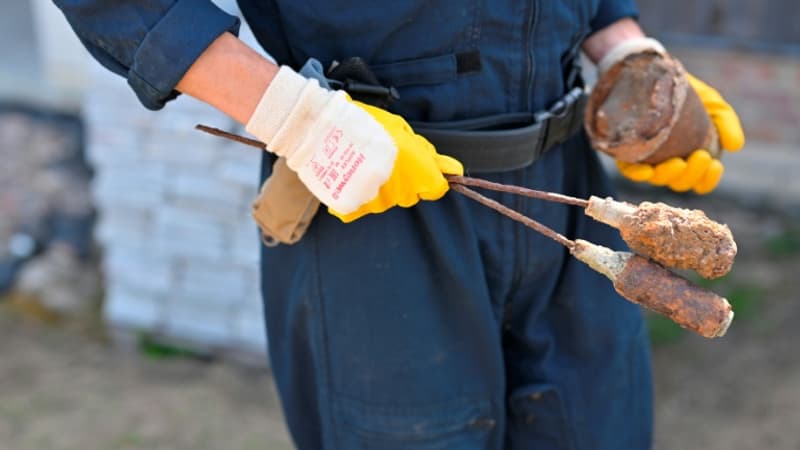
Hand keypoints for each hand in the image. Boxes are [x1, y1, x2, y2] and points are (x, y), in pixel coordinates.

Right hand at [245, 66, 462, 222]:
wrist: (318, 128)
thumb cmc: (360, 121)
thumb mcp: (398, 129)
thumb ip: (426, 153)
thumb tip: (452, 170)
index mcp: (415, 168)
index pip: (435, 187)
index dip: (430, 178)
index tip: (421, 169)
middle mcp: (398, 188)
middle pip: (410, 194)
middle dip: (402, 178)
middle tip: (381, 156)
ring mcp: (375, 200)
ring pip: (387, 200)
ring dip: (380, 185)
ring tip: (362, 162)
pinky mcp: (353, 207)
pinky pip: (363, 206)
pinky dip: (359, 194)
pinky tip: (351, 176)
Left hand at [616, 73, 744, 193]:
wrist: (655, 70)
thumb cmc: (687, 91)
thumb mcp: (712, 103)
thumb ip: (726, 123)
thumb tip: (735, 147)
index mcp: (692, 156)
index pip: (701, 181)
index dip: (708, 180)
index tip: (715, 164)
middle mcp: (669, 162)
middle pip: (680, 183)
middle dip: (692, 175)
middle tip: (700, 156)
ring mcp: (647, 158)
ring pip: (657, 180)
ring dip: (669, 176)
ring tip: (679, 162)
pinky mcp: (624, 151)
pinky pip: (629, 171)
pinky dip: (639, 174)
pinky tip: (647, 170)